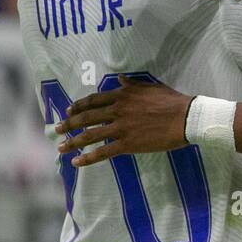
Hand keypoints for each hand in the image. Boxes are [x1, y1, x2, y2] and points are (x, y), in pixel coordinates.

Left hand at [56, 76, 192, 165]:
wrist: (185, 117)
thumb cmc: (171, 101)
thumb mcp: (150, 87)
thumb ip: (132, 84)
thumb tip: (120, 78)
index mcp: (122, 95)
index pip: (94, 100)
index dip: (79, 106)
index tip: (68, 111)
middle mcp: (117, 109)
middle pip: (86, 117)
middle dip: (69, 124)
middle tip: (56, 129)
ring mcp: (121, 127)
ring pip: (90, 135)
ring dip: (72, 141)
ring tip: (60, 147)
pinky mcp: (127, 144)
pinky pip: (103, 152)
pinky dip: (87, 158)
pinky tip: (76, 163)